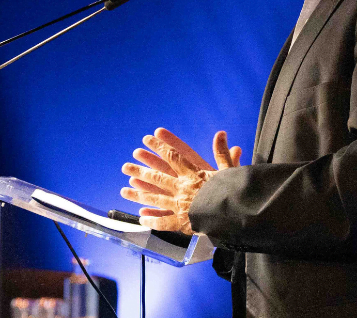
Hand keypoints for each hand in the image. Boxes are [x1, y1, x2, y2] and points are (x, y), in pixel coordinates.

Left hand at [121, 128, 241, 233]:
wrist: (233, 216)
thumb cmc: (233, 194)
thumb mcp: (230, 171)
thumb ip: (223, 153)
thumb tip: (221, 133)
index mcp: (194, 174)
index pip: (173, 156)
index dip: (160, 146)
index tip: (147, 139)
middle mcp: (182, 188)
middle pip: (157, 177)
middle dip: (140, 170)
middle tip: (125, 166)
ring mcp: (179, 206)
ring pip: (154, 198)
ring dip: (138, 194)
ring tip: (123, 191)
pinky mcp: (181, 222)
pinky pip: (162, 221)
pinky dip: (152, 220)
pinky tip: (141, 217)